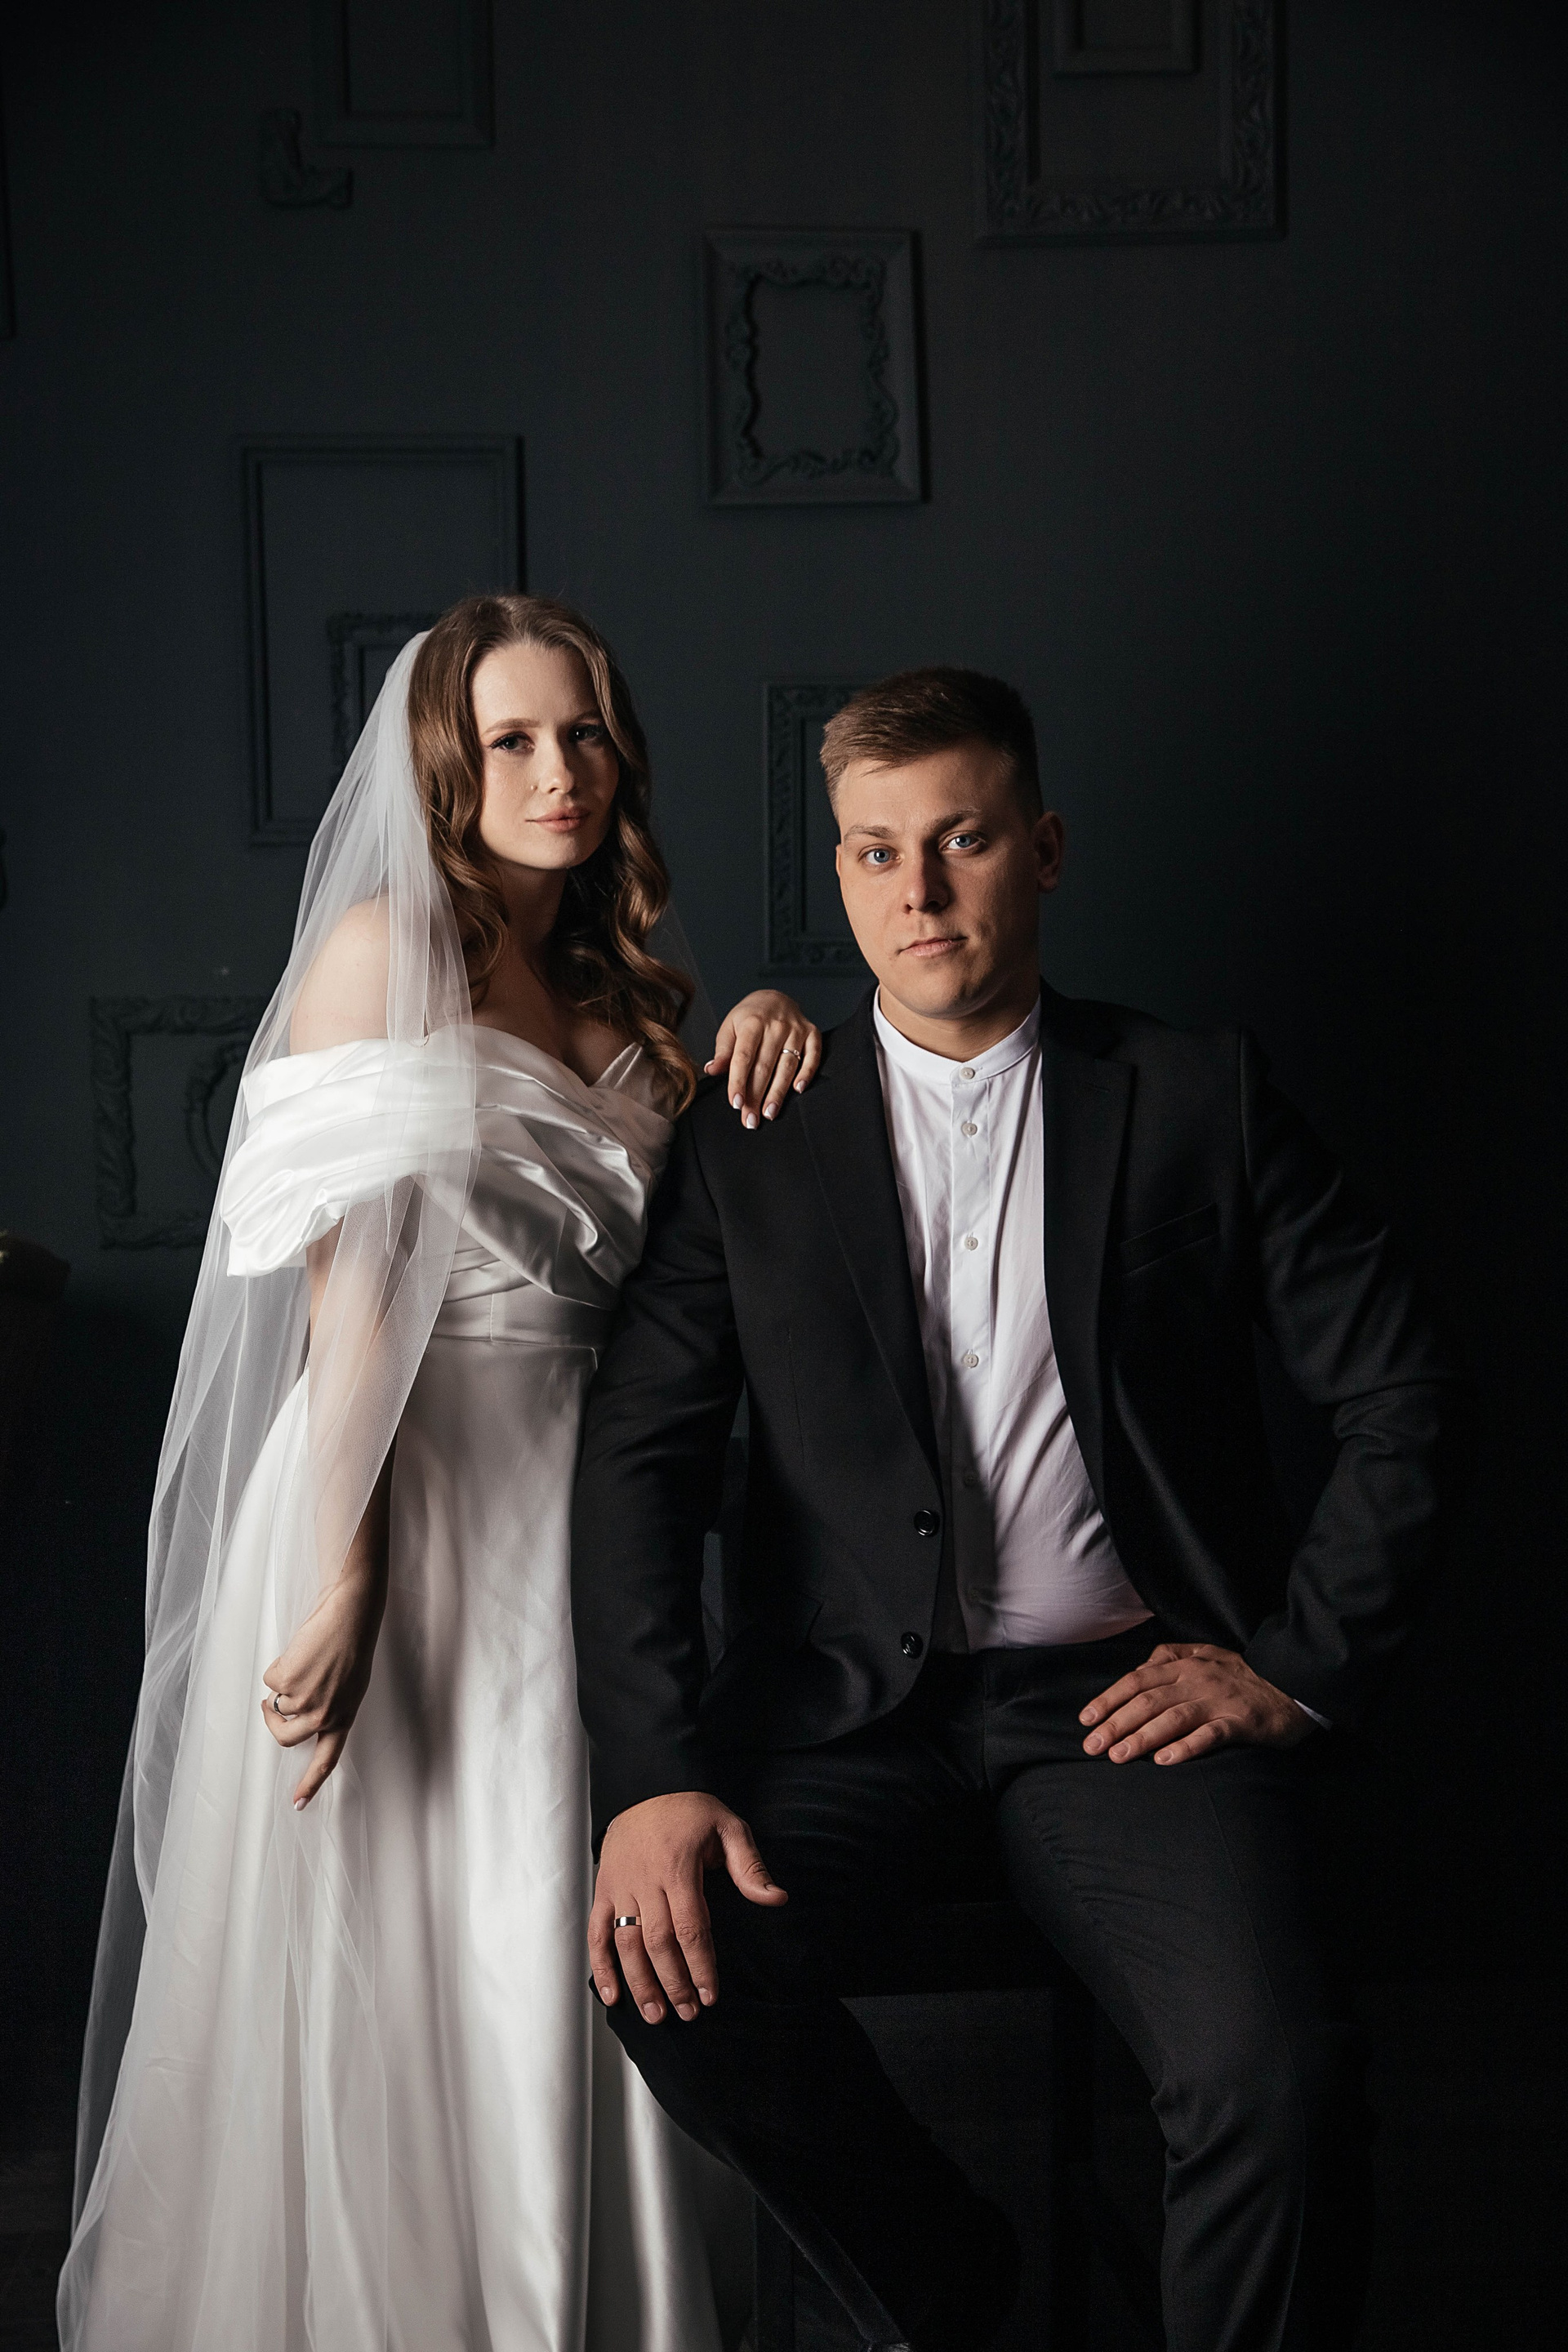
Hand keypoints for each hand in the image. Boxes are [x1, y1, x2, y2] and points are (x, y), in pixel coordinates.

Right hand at [261, 1566, 387, 1807]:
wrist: (350, 1613)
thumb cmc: (351, 1643)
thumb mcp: (349, 1685)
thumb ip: (330, 1706)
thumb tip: (298, 1716)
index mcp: (344, 1717)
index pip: (327, 1759)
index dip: (310, 1783)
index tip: (297, 1804)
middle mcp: (325, 1715)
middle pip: (285, 1737)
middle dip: (271, 1721)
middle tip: (269, 1706)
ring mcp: (305, 1700)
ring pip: (275, 1703)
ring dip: (282, 1681)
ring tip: (304, 1657)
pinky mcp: (288, 1681)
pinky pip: (270, 1679)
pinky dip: (279, 1664)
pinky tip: (300, 1649)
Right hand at [589, 1791, 787, 2021]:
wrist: (645, 1787)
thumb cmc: (691, 1812)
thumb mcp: (728, 1827)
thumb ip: (750, 1867)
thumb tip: (777, 1900)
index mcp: (678, 1867)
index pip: (690, 1928)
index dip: (700, 1965)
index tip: (711, 1995)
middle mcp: (645, 1881)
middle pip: (658, 1943)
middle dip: (674, 1983)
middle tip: (689, 2013)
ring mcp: (620, 1886)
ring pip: (626, 1943)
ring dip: (640, 1983)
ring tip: (657, 2015)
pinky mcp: (603, 1889)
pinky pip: (597, 1932)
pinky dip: (600, 1965)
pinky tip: (612, 1995)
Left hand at [706, 992, 821, 1128]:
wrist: (775, 996)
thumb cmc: (749, 1017)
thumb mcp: (730, 1028)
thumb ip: (723, 1051)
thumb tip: (711, 1070)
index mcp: (751, 1023)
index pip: (743, 1057)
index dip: (738, 1082)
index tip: (736, 1103)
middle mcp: (775, 1026)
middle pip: (764, 1066)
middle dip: (756, 1096)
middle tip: (750, 1120)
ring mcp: (796, 1029)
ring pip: (787, 1066)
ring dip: (778, 1092)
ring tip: (769, 1113)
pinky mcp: (812, 1033)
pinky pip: (813, 1056)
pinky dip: (807, 1073)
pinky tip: (798, 1090)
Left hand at [1079, 1641, 1312, 1766]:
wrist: (1294, 1683)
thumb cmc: (1244, 1674)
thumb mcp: (1207, 1654)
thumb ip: (1174, 1656)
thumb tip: (1143, 1664)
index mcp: (1186, 1665)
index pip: (1137, 1680)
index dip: (1109, 1699)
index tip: (1086, 1719)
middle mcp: (1197, 1680)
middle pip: (1148, 1700)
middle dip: (1116, 1723)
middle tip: (1092, 1746)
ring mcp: (1219, 1701)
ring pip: (1173, 1718)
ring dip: (1142, 1737)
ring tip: (1118, 1755)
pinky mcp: (1241, 1722)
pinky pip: (1210, 1735)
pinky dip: (1185, 1747)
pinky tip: (1165, 1760)